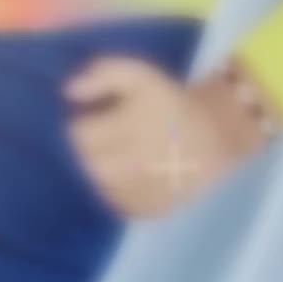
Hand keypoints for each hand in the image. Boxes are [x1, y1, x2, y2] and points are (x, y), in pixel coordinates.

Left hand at [63, 56, 282, 219]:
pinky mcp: (152, 209)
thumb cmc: (169, 101)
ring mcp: (145, 191)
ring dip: (102, 168)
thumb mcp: (139, 74)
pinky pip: (117, 203)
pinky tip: (130, 173)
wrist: (215, 133)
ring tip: (120, 153)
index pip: (79, 135)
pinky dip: (117, 190)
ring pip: (99, 184)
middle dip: (91, 148)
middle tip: (108, 137)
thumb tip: (68, 91)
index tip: (98, 118)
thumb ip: (103, 73)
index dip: (84, 124)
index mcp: (132, 127)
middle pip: (87, 162)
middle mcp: (137, 163)